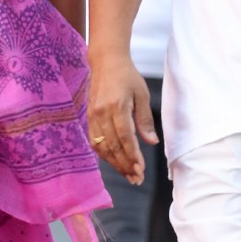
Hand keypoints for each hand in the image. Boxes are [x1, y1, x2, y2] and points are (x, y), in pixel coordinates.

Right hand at [87, 52, 157, 185]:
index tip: (141, 169)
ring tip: (128, 174)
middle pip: (113, 146)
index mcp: (117, 106)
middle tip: (136, 179)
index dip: (132, 156)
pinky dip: (105, 154)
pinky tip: (115, 161)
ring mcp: (93, 116)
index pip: (125, 137)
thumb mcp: (142, 94)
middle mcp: (101, 113)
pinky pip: (95, 141)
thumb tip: (152, 142)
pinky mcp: (89, 118)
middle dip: (125, 165)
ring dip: (115, 163)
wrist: (106, 62)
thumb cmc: (128, 77)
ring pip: (102, 147)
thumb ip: (145, 120)